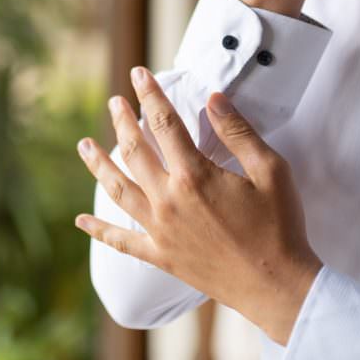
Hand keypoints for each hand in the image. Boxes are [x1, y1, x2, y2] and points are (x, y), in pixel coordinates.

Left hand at [75, 67, 321, 344]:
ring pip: (118, 190)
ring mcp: (160, 230)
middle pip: (135, 151)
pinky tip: (81, 220)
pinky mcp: (161, 256)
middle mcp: (169, 200)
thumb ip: (238, 132)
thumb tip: (213, 99)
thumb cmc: (278, 226)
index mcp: (195, 175)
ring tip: (85, 145)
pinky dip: (99, 230)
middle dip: (123, 122)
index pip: (164, 123)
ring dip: (99, 165)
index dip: (150, 94)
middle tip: (115, 102)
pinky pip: (122, 242)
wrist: (276, 285)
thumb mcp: (270, 170)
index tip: (139, 74)